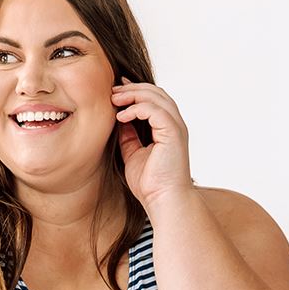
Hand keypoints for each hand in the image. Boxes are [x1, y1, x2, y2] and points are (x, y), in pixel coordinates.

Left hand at [111, 75, 194, 210]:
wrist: (163, 201)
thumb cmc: (151, 185)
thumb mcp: (133, 155)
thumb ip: (129, 137)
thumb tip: (120, 121)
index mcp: (167, 129)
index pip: (154, 100)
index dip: (136, 91)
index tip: (116, 91)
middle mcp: (174, 125)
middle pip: (156, 93)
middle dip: (133, 88)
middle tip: (112, 91)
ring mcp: (176, 127)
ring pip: (156, 97)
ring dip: (133, 94)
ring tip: (114, 99)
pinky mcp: (173, 132)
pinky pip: (154, 110)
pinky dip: (136, 108)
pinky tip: (121, 116)